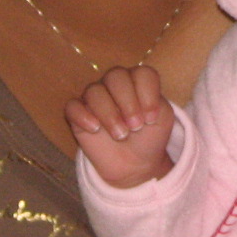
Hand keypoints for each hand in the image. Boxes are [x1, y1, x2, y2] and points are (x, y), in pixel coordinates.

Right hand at [65, 65, 174, 187]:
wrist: (135, 163)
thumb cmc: (149, 137)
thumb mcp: (163, 119)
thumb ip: (156, 103)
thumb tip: (136, 101)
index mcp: (138, 81)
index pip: (142, 73)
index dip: (148, 94)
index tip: (151, 119)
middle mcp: (115, 84)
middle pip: (116, 76)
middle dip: (128, 102)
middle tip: (135, 126)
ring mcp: (95, 97)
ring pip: (94, 91)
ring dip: (109, 114)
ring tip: (121, 135)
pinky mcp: (78, 114)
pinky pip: (73, 106)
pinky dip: (83, 116)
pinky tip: (95, 129)